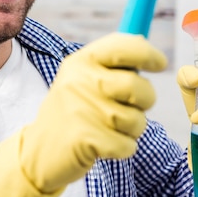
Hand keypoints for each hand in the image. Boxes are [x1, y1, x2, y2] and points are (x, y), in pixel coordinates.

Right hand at [0, 32, 166, 196]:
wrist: (38, 152)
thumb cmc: (71, 112)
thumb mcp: (81, 78)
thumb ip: (110, 64)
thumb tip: (144, 45)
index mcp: (81, 61)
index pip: (124, 47)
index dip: (148, 54)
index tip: (160, 63)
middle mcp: (81, 81)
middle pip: (137, 87)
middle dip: (145, 100)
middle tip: (132, 106)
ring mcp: (82, 110)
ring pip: (137, 120)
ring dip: (131, 130)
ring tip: (109, 129)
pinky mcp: (86, 139)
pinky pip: (128, 145)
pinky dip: (122, 149)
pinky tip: (103, 146)